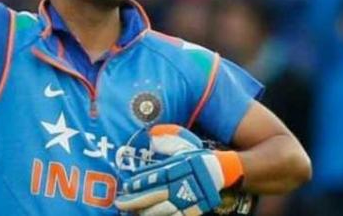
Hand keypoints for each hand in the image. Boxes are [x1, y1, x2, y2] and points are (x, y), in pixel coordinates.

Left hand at [115, 125, 241, 215]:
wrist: (222, 170)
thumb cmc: (196, 156)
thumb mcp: (183, 142)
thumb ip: (167, 139)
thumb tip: (151, 134)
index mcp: (179, 166)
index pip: (157, 176)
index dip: (141, 182)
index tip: (127, 186)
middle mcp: (183, 183)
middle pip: (157, 195)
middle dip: (136, 200)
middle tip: (121, 203)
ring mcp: (189, 199)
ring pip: (164, 210)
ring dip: (147, 213)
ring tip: (133, 213)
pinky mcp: (195, 210)